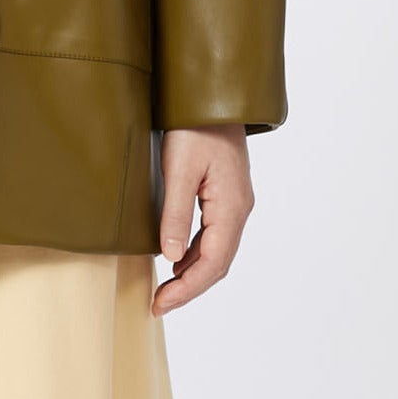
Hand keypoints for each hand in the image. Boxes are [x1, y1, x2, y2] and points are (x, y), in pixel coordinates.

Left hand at [152, 125, 254, 314]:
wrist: (212, 94)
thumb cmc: (195, 126)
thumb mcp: (179, 168)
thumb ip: (175, 213)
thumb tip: (169, 257)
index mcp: (231, 207)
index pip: (212, 264)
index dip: (186, 290)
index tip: (160, 304)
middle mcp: (239, 209)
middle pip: (218, 263)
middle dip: (189, 287)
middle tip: (159, 303)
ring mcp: (235, 201)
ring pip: (217, 250)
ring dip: (192, 272)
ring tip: (164, 287)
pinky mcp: (226, 193)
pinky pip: (214, 234)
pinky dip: (196, 252)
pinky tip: (176, 256)